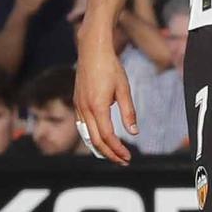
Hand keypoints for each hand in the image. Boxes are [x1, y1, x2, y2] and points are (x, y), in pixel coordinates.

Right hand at [75, 28, 137, 164]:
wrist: (92, 51)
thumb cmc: (110, 67)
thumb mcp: (124, 89)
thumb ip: (128, 112)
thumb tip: (134, 132)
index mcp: (97, 107)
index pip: (107, 137)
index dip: (117, 149)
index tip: (128, 157)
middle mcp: (84, 109)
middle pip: (95, 141)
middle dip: (109, 154)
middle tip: (123, 161)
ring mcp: (78, 106)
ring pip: (86, 135)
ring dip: (99, 148)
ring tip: (112, 156)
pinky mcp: (77, 103)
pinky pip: (82, 126)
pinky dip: (91, 137)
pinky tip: (100, 139)